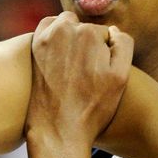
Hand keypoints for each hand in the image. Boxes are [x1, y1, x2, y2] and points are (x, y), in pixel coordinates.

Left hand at [27, 13, 133, 144]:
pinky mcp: (34, 49)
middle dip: (88, 44)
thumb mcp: (120, 77)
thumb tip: (112, 30)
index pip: (105, 34)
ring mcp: (46, 38)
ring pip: (66, 27)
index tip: (100, 71)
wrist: (58, 130)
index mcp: (89, 33)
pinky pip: (46, 31)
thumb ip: (123, 45)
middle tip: (87, 71)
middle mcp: (65, 30)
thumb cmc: (92, 107)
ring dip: (71, 38)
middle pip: (84, 29)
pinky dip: (53, 37)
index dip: (106, 53)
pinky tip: (59, 57)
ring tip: (74, 66)